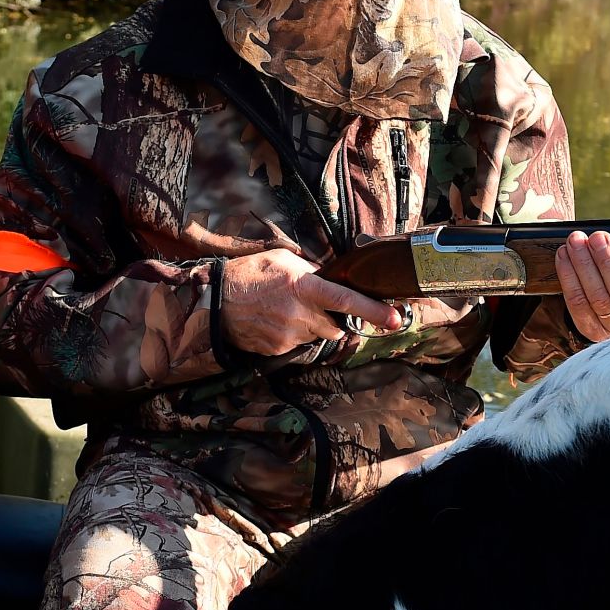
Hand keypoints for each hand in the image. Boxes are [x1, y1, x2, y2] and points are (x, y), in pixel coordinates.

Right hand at [220, 248, 405, 356]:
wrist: (214, 300)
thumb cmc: (249, 274)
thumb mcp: (283, 260)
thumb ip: (311, 271)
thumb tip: (330, 280)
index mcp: (304, 287)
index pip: (346, 300)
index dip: (374, 311)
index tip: (395, 318)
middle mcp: (299, 314)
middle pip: (336, 327)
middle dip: (332, 320)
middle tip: (313, 307)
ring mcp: (288, 335)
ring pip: (316, 337)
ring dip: (310, 327)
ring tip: (285, 311)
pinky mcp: (278, 349)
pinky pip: (297, 345)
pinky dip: (292, 336)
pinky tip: (274, 322)